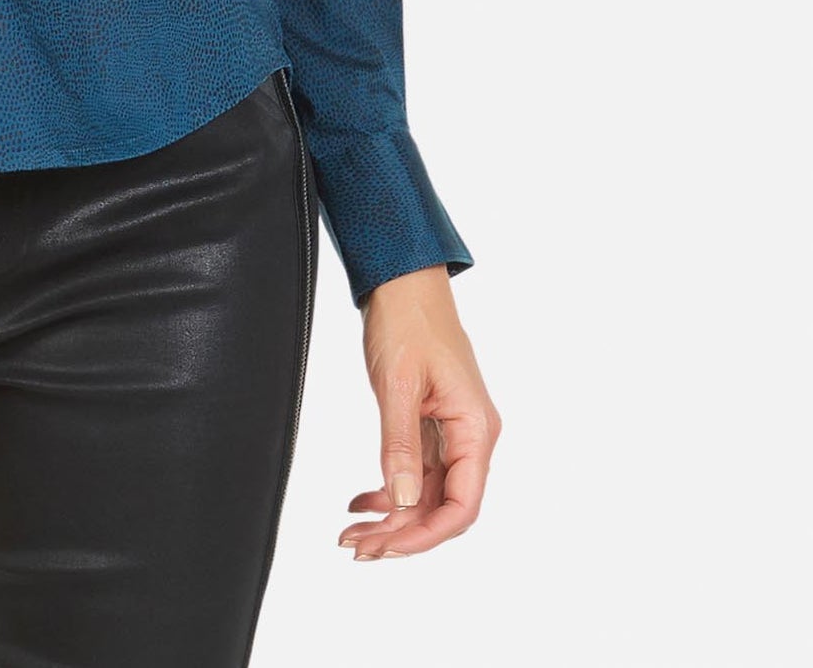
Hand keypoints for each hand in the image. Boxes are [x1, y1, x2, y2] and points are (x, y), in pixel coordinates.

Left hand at [340, 266, 499, 560]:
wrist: (402, 281)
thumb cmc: (409, 320)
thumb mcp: (399, 384)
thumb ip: (401, 445)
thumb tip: (402, 501)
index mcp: (476, 429)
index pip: (462, 505)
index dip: (426, 535)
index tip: (388, 548)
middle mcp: (469, 436)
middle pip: (442, 506)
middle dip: (402, 533)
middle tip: (358, 548)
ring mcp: (450, 432)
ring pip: (426, 494)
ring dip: (392, 518)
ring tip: (353, 533)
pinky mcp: (430, 425)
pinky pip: (415, 472)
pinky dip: (388, 490)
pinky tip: (361, 502)